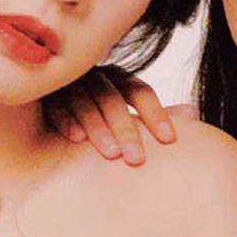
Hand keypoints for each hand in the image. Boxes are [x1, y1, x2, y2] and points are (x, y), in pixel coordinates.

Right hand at [44, 65, 196, 165]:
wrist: (49, 104)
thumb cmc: (98, 114)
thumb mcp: (126, 112)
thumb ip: (155, 114)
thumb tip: (194, 112)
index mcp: (118, 79)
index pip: (141, 92)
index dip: (156, 115)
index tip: (169, 141)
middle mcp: (94, 76)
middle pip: (113, 98)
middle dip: (127, 129)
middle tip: (137, 160)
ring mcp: (67, 82)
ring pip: (86, 100)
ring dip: (98, 126)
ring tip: (110, 154)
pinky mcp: (42, 92)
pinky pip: (55, 104)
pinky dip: (66, 119)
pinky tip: (75, 139)